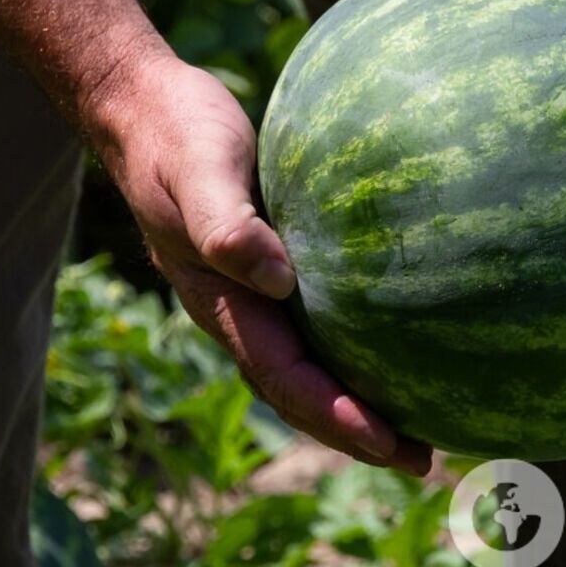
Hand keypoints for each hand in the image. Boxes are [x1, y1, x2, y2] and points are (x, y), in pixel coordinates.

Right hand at [85, 52, 431, 475]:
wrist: (144, 106)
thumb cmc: (175, 135)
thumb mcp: (200, 172)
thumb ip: (227, 226)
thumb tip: (279, 279)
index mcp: (220, 302)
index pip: (283, 378)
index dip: (336, 417)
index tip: (392, 445)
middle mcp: (239, 308)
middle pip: (297, 389)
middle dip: (354, 431)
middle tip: (421, 460)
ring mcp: (253, 288)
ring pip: (306, 361)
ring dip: (354, 398)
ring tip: (417, 421)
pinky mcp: (273, 259)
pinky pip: (317, 318)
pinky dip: (353, 344)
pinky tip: (397, 338)